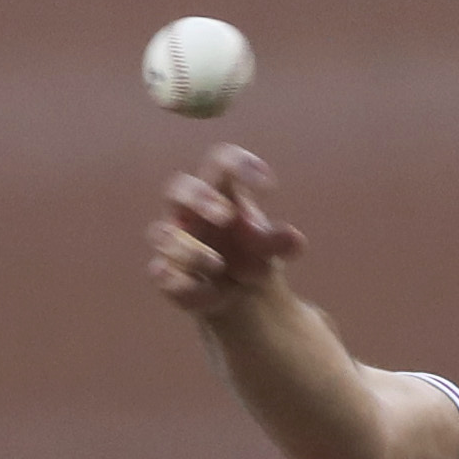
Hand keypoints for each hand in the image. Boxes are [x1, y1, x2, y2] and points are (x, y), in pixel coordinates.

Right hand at [147, 145, 305, 317]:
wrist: (235, 292)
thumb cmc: (248, 252)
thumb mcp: (267, 247)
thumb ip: (280, 242)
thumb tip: (295, 240)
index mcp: (218, 191)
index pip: (220, 162)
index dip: (240, 165)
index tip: (270, 185)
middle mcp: (189, 212)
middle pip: (178, 189)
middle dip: (199, 199)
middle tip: (226, 216)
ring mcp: (174, 242)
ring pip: (164, 235)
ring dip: (191, 250)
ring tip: (218, 264)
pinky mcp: (167, 275)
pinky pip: (163, 275)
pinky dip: (186, 286)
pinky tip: (212, 295)